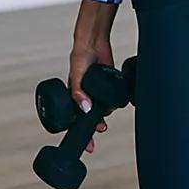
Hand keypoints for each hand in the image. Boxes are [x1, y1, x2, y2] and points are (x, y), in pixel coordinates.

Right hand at [67, 37, 114, 153]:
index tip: (88, 147)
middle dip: (95, 127)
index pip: (75, 120)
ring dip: (105, 113)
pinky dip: (114, 102)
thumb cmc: (80, 55)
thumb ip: (78, 90)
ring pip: (102, 110)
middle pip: (90, 118)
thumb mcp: (76, 73)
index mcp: (73, 95)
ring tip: (108, 108)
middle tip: (101, 129)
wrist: (94, 41)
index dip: (81, 134)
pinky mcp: (107, 85)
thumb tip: (86, 108)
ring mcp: (96, 91)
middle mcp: (84, 96)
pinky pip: (111, 99)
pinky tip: (115, 100)